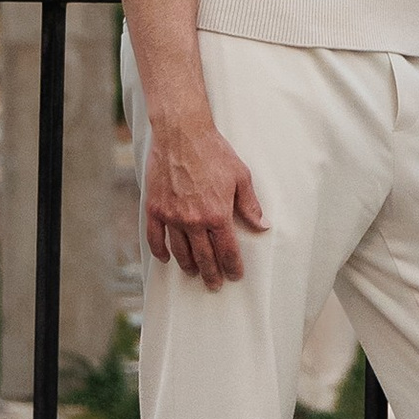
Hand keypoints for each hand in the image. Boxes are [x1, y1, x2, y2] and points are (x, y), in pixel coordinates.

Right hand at [143, 111, 266, 285]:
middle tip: (214, 284)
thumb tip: (263, 225)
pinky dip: (160, 252)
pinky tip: (166, 258)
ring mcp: (172, 216)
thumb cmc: (214, 152)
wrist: (182, 134)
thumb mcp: (240, 176)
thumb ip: (250, 205)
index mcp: (217, 214)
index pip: (227, 250)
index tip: (235, 275)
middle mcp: (194, 220)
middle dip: (211, 273)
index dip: (232, 266)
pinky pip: (155, 238)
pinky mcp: (155, 209)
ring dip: (189, 265)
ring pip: (181, 251)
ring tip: (194, 272)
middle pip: (204, 257)